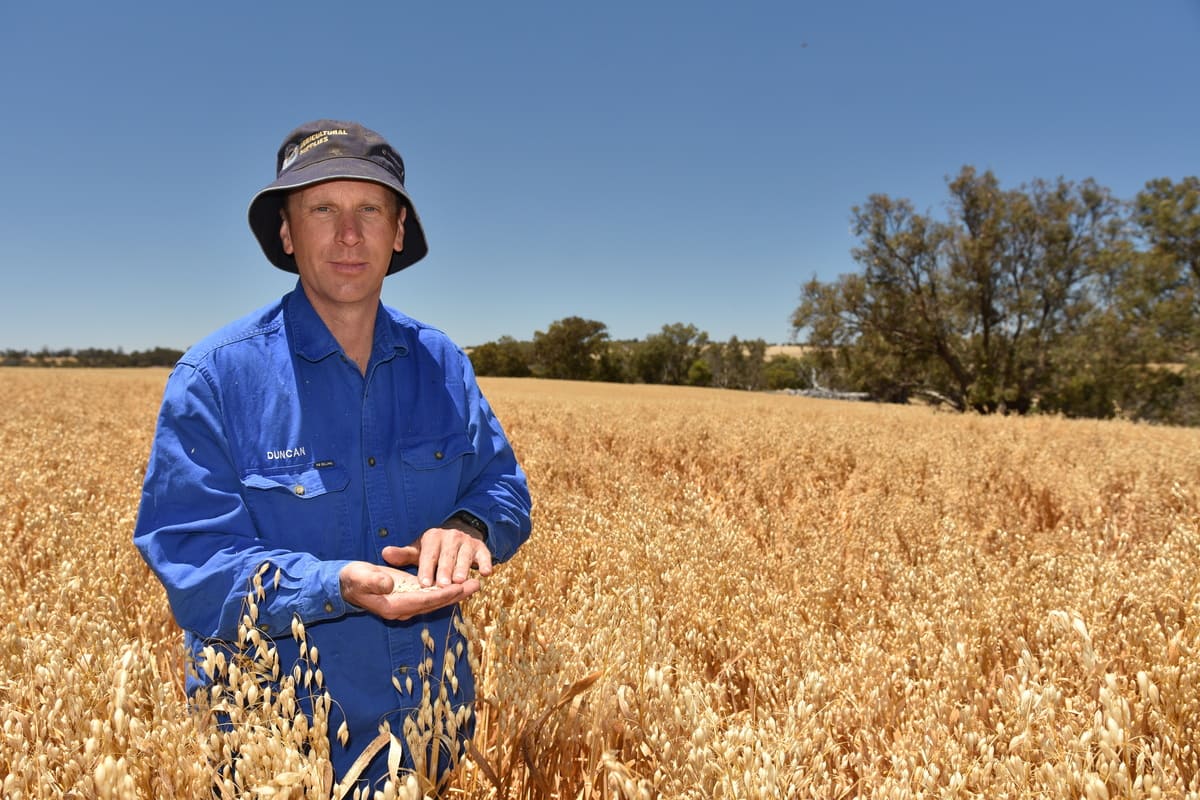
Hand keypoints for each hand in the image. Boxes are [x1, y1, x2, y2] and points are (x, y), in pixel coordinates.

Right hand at [339, 560, 479, 619]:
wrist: (346, 584)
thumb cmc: (352, 579)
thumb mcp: (360, 577)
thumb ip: (374, 581)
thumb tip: (388, 584)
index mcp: (394, 606)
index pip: (424, 600)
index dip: (443, 594)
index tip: (460, 587)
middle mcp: (404, 609)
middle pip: (435, 603)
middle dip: (456, 594)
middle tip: (476, 584)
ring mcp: (407, 604)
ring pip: (436, 601)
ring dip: (455, 593)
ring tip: (474, 583)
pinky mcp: (409, 597)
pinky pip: (432, 596)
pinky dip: (446, 591)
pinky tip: (459, 584)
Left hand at [384, 521, 493, 588]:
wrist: (458, 534)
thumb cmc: (434, 549)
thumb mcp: (418, 550)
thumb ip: (403, 555)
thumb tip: (385, 553)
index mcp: (433, 537)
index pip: (428, 554)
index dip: (426, 569)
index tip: (423, 583)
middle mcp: (451, 537)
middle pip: (447, 556)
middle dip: (445, 570)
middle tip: (442, 585)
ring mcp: (467, 542)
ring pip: (465, 556)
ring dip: (463, 569)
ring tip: (459, 582)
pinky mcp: (481, 547)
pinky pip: (484, 555)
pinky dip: (486, 563)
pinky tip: (486, 573)